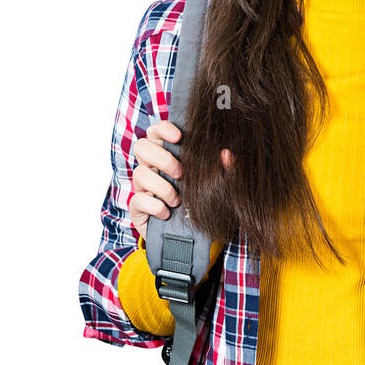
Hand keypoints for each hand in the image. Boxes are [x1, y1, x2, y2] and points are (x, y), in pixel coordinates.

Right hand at [128, 119, 234, 241]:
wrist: (191, 235)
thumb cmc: (201, 200)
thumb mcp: (214, 184)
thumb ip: (222, 169)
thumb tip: (227, 155)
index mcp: (166, 154)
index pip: (155, 131)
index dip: (163, 129)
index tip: (179, 136)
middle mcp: (151, 166)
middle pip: (141, 146)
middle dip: (162, 159)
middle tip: (181, 174)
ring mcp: (142, 186)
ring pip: (139, 174)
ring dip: (162, 187)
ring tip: (178, 200)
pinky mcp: (138, 207)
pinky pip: (137, 200)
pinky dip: (155, 206)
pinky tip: (167, 212)